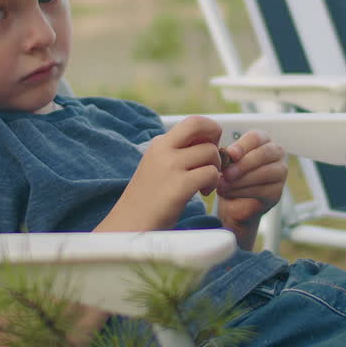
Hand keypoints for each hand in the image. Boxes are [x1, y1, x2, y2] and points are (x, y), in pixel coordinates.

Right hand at [100, 115, 222, 233]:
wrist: (130, 224)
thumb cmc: (149, 200)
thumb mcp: (159, 167)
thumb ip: (179, 153)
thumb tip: (209, 143)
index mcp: (159, 144)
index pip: (193, 122)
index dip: (209, 132)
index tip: (208, 149)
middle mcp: (163, 149)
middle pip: (199, 124)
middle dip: (216, 138)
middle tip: (212, 159)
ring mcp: (170, 166)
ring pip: (210, 152)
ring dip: (215, 168)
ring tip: (205, 184)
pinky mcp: (179, 185)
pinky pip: (210, 173)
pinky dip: (212, 183)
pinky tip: (202, 193)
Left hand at [216, 130, 286, 248]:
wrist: (233, 201)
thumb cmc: (230, 174)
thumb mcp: (227, 162)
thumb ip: (228, 156)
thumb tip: (227, 154)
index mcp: (263, 140)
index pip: (256, 138)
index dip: (242, 146)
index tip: (229, 154)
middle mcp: (276, 153)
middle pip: (263, 154)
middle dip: (243, 164)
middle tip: (225, 173)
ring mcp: (280, 173)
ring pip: (264, 173)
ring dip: (240, 180)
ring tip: (222, 185)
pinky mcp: (277, 192)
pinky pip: (262, 190)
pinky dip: (242, 191)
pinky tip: (228, 192)